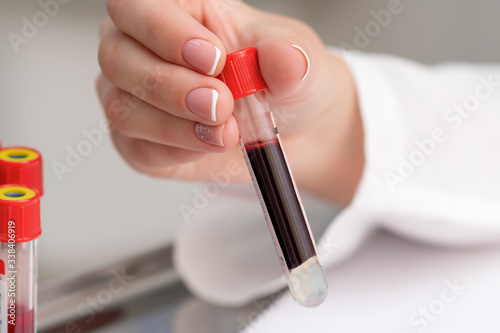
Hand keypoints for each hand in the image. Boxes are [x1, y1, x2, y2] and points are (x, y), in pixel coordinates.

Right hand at [97, 0, 363, 204]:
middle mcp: (142, 49)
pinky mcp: (138, 139)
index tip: (214, 60)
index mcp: (177, 11)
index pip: (138, 6)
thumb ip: (288, 58)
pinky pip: (139, 148)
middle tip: (222, 105)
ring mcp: (134, 95)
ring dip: (175, 126)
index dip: (165, 31)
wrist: (287, 128)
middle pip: (118, 58)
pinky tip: (209, 144)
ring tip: (226, 132)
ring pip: (123, 109)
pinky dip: (178, 151)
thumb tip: (284, 58)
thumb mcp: (297, 62)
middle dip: (174, 88)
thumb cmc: (281, 82)